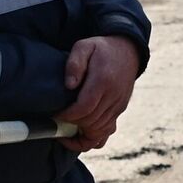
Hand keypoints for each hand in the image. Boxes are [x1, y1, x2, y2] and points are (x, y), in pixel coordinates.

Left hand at [56, 35, 140, 152]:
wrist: (128, 50)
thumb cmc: (101, 49)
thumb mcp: (84, 46)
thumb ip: (74, 63)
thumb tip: (69, 85)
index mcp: (103, 81)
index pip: (84, 108)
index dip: (67, 116)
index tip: (55, 115)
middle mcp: (114, 96)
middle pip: (90, 122)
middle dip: (71, 125)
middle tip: (57, 122)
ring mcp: (119, 105)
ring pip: (100, 130)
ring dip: (81, 133)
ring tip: (65, 129)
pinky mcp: (120, 110)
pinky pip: (108, 131)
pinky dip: (94, 136)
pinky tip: (81, 133)